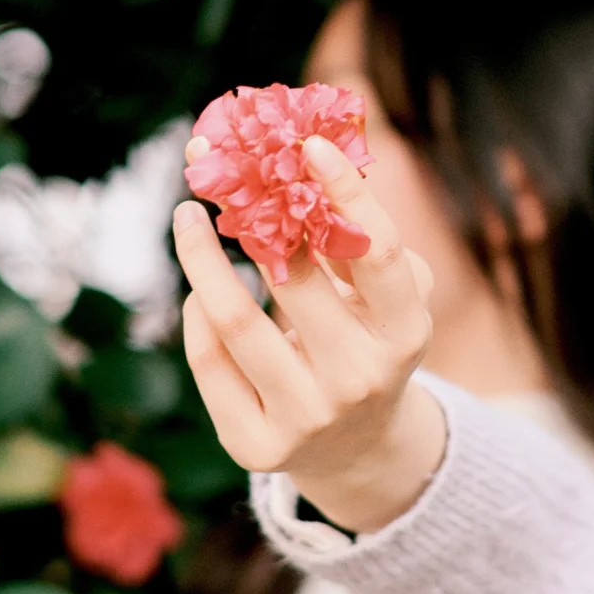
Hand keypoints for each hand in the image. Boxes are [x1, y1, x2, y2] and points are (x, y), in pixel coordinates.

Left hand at [173, 133, 444, 532]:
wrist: (355, 448)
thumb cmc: (367, 343)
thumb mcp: (388, 300)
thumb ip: (362, 243)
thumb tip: (306, 166)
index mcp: (405, 335)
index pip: (378, 253)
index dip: (347, 193)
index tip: (310, 144)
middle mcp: (360, 379)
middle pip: (295, 279)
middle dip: (253, 214)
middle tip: (222, 171)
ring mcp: (307, 418)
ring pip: (234, 320)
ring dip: (201, 256)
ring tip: (188, 215)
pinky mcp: (256, 445)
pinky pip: (210, 360)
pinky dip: (198, 311)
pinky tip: (198, 286)